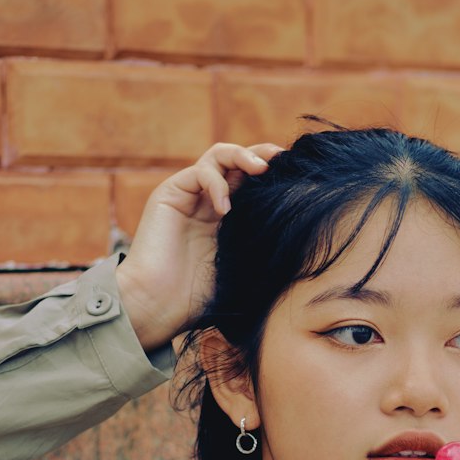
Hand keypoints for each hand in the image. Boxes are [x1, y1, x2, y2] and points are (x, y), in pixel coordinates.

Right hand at [115, 141, 282, 348]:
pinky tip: (225, 209)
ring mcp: (189, 196)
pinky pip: (199, 172)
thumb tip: (301, 233)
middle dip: (262, 155)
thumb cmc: (198, 297)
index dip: (273, 175)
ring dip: (242, 156)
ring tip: (261, 170)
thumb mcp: (241, 267)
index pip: (252, 183)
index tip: (297, 176)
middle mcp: (208, 202)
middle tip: (282, 159)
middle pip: (238, 162)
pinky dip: (216, 183)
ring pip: (218, 156)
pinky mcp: (169, 193)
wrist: (157, 305)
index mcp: (227, 219)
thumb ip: (260, 244)